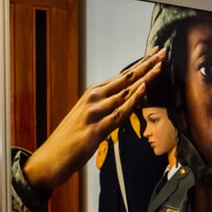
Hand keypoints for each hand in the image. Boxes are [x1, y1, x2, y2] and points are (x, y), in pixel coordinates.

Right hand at [22, 48, 165, 196]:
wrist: (49, 160)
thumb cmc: (68, 141)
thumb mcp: (88, 118)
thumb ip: (105, 108)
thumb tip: (124, 102)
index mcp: (92, 95)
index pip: (121, 76)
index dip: (139, 64)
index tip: (154, 53)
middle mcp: (93, 99)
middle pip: (125, 79)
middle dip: (145, 64)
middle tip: (161, 51)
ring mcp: (94, 113)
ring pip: (124, 93)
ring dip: (143, 79)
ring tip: (159, 65)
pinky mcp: (95, 130)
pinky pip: (118, 114)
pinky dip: (132, 101)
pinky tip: (143, 89)